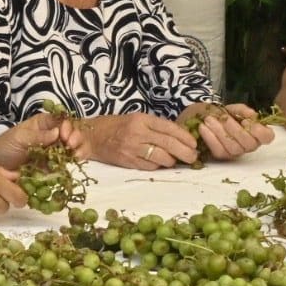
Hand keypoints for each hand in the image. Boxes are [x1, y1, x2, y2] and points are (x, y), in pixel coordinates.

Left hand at [0, 110, 85, 168]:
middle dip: (75, 138)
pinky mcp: (52, 166)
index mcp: (43, 123)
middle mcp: (50, 135)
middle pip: (69, 134)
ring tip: (75, 156)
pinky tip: (73, 163)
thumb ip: (37, 136)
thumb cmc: (4, 147)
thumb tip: (57, 132)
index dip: (67, 126)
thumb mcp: (19, 138)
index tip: (66, 136)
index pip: (61, 121)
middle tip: (72, 146)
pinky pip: (64, 164)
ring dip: (77, 150)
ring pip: (71, 148)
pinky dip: (71, 163)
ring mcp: (52, 151)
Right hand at [79, 111, 199, 169]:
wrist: (91, 137)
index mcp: (141, 119)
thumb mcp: (136, 119)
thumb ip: (155, 126)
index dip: (185, 137)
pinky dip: (158, 166)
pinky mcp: (127, 161)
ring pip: (161, 158)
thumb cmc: (116, 126)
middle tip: (193, 157)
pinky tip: (159, 163)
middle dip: (185, 152)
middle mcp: (137, 133)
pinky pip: (150, 166)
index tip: (194, 143)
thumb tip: (180, 137)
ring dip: (172, 161)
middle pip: (169, 144)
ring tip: (176, 160)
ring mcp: (131, 148)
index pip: (169, 128)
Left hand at [190, 104, 272, 160]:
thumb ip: (243, 110)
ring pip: (233, 147)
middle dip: (234, 129)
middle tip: (222, 118)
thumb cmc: (227, 114)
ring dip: (219, 132)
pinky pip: (219, 150)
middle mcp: (251, 145)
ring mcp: (237, 152)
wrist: (209, 118)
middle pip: (248, 142)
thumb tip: (251, 115)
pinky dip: (210, 137)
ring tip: (209, 120)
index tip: (245, 121)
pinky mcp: (224, 156)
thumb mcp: (235, 109)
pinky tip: (203, 127)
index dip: (258, 131)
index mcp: (258, 133)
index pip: (267, 137)